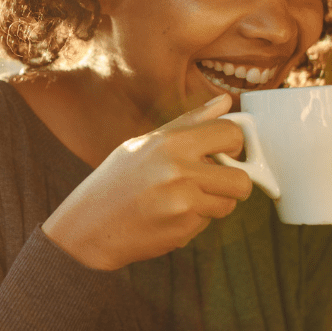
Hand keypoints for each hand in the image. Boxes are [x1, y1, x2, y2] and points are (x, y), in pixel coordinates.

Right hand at [41, 94, 252, 270]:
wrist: (90, 225)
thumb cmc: (118, 179)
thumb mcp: (147, 143)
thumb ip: (191, 123)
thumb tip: (226, 101)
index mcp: (171, 142)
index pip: (231, 134)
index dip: (236, 144)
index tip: (227, 152)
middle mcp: (179, 170)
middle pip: (241, 180)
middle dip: (235, 183)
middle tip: (215, 182)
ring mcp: (182, 202)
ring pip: (228, 204)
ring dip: (214, 203)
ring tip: (184, 199)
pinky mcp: (182, 229)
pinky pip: (208, 223)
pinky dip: (194, 220)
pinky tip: (168, 216)